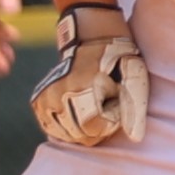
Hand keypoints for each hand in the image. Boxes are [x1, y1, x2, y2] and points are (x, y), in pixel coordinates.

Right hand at [31, 5, 148, 145]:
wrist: (89, 37)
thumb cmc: (116, 57)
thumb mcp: (133, 76)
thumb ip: (134, 108)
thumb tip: (134, 138)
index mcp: (83, 86)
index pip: (93, 129)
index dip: (108, 123)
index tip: (113, 104)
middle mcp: (60, 91)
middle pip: (79, 134)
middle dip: (96, 126)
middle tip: (103, 103)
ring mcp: (47, 95)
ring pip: (66, 134)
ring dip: (81, 128)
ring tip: (90, 106)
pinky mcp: (40, 99)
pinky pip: (51, 128)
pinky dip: (64, 128)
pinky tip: (76, 115)